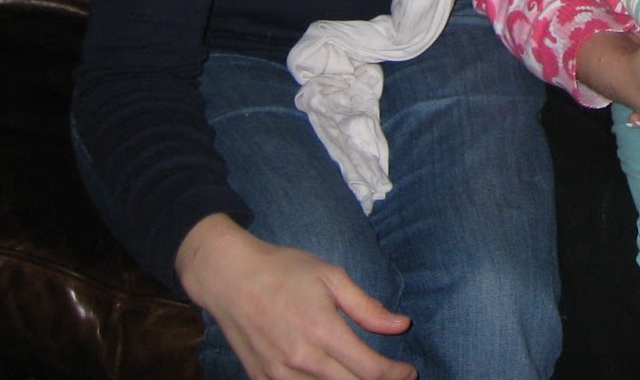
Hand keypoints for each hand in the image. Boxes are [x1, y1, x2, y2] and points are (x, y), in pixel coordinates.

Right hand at [176, 214, 414, 379]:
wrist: (230, 278)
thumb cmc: (284, 271)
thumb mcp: (331, 277)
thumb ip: (367, 307)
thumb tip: (402, 325)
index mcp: (323, 331)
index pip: (370, 369)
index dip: (395, 375)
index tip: (409, 372)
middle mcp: (301, 359)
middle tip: (394, 377)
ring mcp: (278, 373)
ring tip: (362, 376)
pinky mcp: (261, 378)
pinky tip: (329, 379)